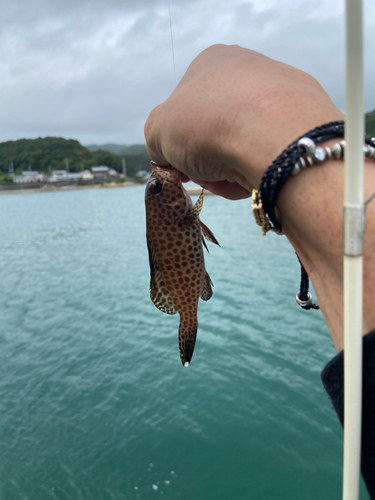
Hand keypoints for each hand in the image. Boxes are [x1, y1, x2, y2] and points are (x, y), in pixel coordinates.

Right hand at [144, 44, 342, 199]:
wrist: (276, 137)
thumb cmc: (209, 124)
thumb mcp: (159, 131)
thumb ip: (157, 140)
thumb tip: (167, 155)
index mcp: (211, 63)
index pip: (186, 110)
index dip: (179, 145)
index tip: (180, 168)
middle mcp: (249, 70)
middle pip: (215, 131)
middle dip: (206, 162)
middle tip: (205, 176)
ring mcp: (281, 92)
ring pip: (242, 145)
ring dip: (228, 171)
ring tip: (231, 179)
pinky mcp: (305, 120)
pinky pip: (270, 152)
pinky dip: (257, 170)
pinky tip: (256, 177)